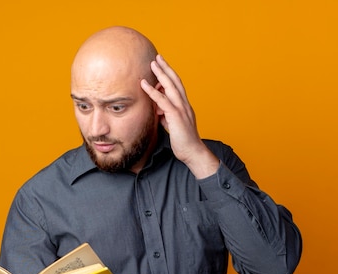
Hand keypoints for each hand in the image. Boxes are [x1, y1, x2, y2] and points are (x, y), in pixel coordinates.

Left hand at [141, 54, 218, 177]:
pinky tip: (144, 85)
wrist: (193, 152)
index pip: (177, 86)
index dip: (170, 75)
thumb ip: (166, 116)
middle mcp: (185, 104)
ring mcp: (181, 109)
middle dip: (166, 68)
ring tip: (152, 63)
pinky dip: (153, 91)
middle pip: (175, 81)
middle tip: (158, 57)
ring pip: (171, 87)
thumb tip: (157, 110)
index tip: (162, 65)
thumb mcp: (173, 125)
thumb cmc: (183, 141)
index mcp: (185, 106)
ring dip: (161, 74)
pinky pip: (162, 100)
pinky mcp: (176, 116)